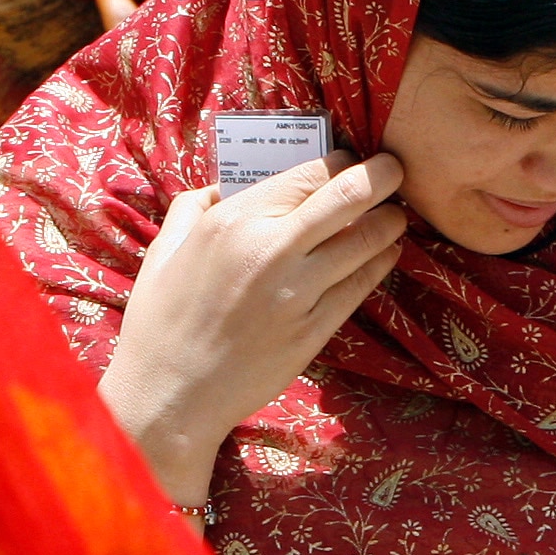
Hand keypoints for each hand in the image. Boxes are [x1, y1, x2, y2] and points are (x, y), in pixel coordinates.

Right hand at [99, 150, 406, 503]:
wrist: (171, 394)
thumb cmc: (160, 320)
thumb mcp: (166, 248)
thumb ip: (194, 206)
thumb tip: (223, 185)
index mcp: (234, 221)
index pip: (311, 173)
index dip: (342, 161)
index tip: (350, 160)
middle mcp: (272, 250)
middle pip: (350, 195)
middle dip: (384, 174)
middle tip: (394, 168)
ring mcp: (298, 293)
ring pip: (366, 241)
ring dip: (389, 221)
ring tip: (395, 215)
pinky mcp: (313, 331)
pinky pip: (360, 287)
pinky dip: (379, 264)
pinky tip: (386, 254)